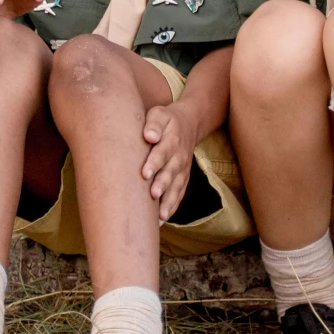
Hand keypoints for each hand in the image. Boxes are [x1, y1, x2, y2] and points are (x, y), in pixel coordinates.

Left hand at [139, 102, 198, 222]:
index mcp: (171, 140)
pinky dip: (173, 206)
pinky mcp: (183, 178)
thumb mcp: (159, 114)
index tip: (144, 173)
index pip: (162, 152)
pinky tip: (163, 219)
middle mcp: (178, 157)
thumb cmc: (166, 120)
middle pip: (170, 172)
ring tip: (160, 216)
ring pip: (177, 187)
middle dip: (162, 184)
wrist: (188, 123)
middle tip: (153, 195)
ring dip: (169, 201)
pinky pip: (180, 193)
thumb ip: (153, 124)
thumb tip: (149, 136)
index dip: (154, 163)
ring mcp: (182, 169)